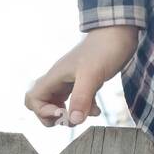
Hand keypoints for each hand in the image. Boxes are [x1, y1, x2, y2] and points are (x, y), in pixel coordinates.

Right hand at [24, 25, 140, 128]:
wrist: (120, 33)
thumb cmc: (104, 50)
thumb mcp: (92, 75)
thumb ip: (81, 98)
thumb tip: (74, 120)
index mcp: (55, 76)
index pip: (33, 99)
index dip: (43, 111)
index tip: (62, 112)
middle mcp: (60, 79)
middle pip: (42, 104)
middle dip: (53, 117)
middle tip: (71, 118)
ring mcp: (72, 81)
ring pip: (60, 104)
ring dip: (70, 114)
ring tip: (86, 115)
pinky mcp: (85, 82)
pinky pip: (77, 101)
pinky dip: (84, 109)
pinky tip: (97, 110)